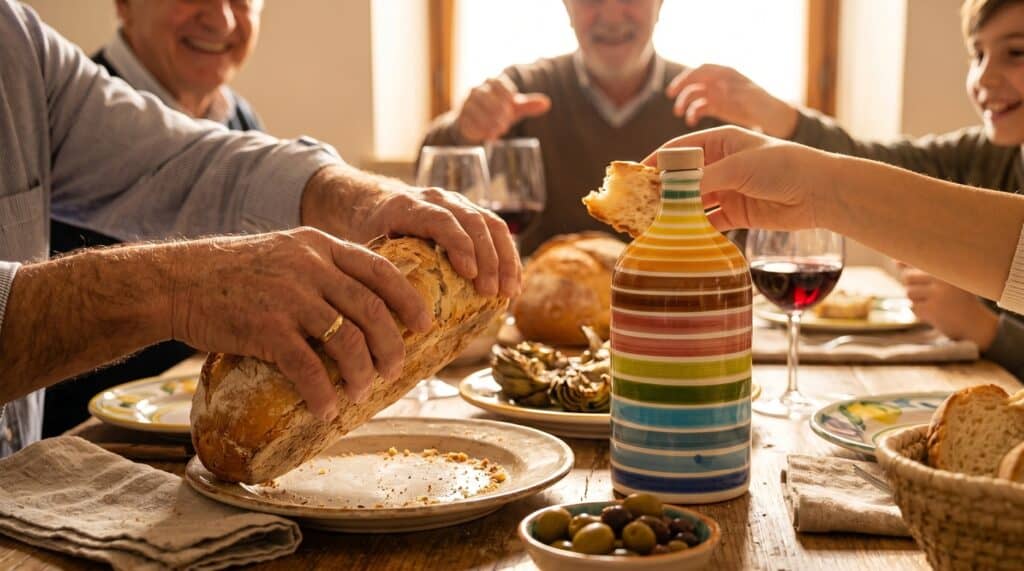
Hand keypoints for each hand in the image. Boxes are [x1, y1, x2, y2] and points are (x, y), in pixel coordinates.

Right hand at [169, 228, 432, 420]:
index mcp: (319, 245)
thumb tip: (358, 305)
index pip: (379, 269)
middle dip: (392, 344)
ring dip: (361, 373)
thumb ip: (318, 268)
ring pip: (347, 340)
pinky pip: (308, 367)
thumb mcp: (283, 252)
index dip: (407, 298)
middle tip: (395, 369)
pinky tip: (326, 409)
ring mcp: (289, 296)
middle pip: (371, 309)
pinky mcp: (265, 328)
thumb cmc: (230, 273)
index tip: (424, 321)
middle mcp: (310, 267)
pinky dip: (322, 393)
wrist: (175, 282)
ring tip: (361, 391)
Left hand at [301, 166, 521, 299]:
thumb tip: (390, 317)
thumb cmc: (368, 233)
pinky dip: (508, 256)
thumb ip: (378, 272)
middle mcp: (437, 199)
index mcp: (407, 206)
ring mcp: (457, 203)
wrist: (372, 202)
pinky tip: (513, 281)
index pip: (441, 221)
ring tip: (509, 291)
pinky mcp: (470, 213)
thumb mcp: (365, 248)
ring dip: (504, 259)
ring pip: (491, 223)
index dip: (458, 245)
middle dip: (487, 258)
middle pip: (473, 222)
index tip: (469, 274)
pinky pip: (497, 230)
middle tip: (491, 292)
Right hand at [455, 76, 550, 142]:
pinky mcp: (460, 119)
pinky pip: (466, 122)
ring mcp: (466, 105)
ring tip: (499, 130)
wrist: (475, 122)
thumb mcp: (514, 108)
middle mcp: (476, 91)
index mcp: (490, 84)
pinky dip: (478, 130)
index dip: (504, 92)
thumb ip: (528, 105)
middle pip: (484, 95)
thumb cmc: (498, 111)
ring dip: (487, 120)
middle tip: (506, 122)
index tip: (512, 104)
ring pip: (474, 109)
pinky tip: (489, 136)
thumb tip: (547, 103)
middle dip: (496, 109)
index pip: (496, 82)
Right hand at [643, 126, 836, 230]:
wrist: (819, 191)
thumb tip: (672, 190)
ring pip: (693, 201)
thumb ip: (704, 179)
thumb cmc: (783, 165)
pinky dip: (695, 228)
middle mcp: (721, 164)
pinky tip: (681, 235)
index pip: (680, 149)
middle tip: (642, 204)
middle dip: (663, 190)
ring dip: (677, 211)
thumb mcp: (739, 166)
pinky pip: (709, 220)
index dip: (658, 161)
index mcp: (721, 141)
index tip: (637, 175)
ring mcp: (728, 189)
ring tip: (656, 223)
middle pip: (683, 177)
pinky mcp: (737, 213)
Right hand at [666, 64, 798, 137]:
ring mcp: (718, 95)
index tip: (675, 89)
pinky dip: (693, 113)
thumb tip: (718, 88)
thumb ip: (734, 93)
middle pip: (695, 81)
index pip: (702, 70)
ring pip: (695, 94)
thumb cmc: (767, 107)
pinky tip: (691, 122)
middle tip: (671, 100)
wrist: (776, 120)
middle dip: (682, 89)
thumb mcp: (752, 99)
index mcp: (728, 74)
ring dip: (685, 103)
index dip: (687, 77)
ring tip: (680, 115)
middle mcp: (720, 82)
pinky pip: (700, 107)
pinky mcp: (718, 107)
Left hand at [900, 266, 998, 348]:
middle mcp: (944, 280)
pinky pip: (913, 307)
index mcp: (949, 269)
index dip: (905, 261)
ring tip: (935, 304)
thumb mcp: (947, 281)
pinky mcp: (931, 310)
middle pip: (908, 277)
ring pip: (909, 293)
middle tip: (929, 294)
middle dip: (912, 286)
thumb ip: (922, 270)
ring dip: (917, 300)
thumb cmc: (958, 300)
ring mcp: (937, 295)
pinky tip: (936, 314)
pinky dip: (920, 312)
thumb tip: (896, 261)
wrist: (977, 325)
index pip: (918, 260)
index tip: (896, 261)